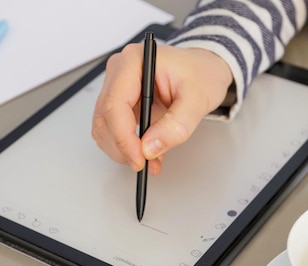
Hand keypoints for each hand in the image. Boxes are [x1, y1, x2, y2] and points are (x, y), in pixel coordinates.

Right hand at [92, 44, 232, 174]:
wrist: (204, 71)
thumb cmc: (201, 75)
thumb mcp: (197, 100)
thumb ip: (175, 126)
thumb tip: (149, 148)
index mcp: (135, 61)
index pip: (115, 104)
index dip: (123, 137)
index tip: (139, 159)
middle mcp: (119, 71)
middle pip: (105, 118)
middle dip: (123, 147)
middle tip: (145, 164)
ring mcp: (116, 86)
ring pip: (104, 127)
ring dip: (123, 150)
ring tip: (151, 159)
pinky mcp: (119, 102)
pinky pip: (112, 130)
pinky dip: (126, 147)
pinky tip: (147, 151)